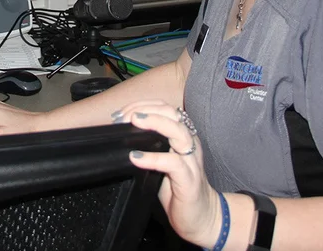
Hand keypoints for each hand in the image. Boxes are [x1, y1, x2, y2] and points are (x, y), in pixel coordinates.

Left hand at [117, 100, 220, 247]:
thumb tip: (120, 133)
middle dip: (145, 110)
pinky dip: (153, 157)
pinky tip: (136, 157)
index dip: (142, 105)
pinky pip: (173, 163)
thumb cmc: (177, 188)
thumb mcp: (160, 161)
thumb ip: (147, 145)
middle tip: (123, 117)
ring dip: (154, 123)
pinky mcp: (190, 180)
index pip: (164, 108)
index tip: (121, 113)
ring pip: (177, 131)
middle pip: (171, 114)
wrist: (202, 218)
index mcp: (183, 135)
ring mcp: (191, 161)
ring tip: (133, 122)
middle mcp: (190, 143)